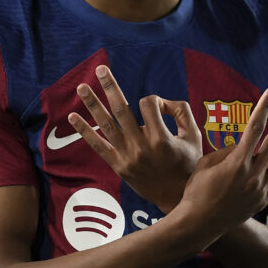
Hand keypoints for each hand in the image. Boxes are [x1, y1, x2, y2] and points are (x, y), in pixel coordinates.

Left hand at [68, 65, 201, 210]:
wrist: (177, 197)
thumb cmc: (188, 164)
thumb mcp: (194, 136)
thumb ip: (181, 111)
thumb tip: (160, 102)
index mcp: (162, 137)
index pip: (149, 104)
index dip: (154, 101)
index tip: (160, 109)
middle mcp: (141, 146)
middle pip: (121, 109)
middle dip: (110, 87)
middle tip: (100, 69)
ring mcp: (127, 157)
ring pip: (106, 125)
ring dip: (93, 104)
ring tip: (82, 87)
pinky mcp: (118, 166)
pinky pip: (97, 146)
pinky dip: (84, 132)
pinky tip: (72, 118)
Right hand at [176, 87, 267, 245]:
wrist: (199, 224)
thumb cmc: (196, 192)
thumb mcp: (206, 165)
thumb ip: (226, 152)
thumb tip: (242, 145)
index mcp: (236, 162)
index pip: (254, 127)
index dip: (263, 107)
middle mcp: (252, 174)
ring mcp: (260, 188)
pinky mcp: (263, 200)